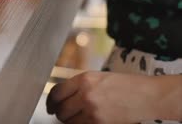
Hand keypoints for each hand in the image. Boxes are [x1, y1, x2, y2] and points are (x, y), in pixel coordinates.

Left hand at [46, 71, 161, 123]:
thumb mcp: (98, 77)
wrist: (147, 96)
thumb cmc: (125, 84)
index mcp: (83, 79)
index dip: (50, 101)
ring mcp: (92, 110)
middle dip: (59, 112)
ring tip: (75, 117)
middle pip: (61, 109)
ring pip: (68, 121)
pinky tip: (84, 120)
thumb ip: (79, 85)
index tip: (50, 105)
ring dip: (69, 120)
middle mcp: (85, 94)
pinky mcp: (99, 123)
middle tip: (60, 113)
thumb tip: (62, 95)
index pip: (56, 92)